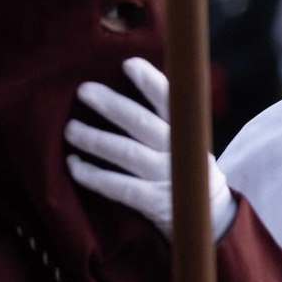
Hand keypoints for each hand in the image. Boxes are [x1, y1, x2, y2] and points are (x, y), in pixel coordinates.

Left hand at [66, 58, 235, 240]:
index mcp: (187, 131)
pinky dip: (94, 176)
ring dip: (95, 139)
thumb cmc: (185, 168)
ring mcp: (167, 177)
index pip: (171, 101)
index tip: (128, 64)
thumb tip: (129, 79)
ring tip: (71, 129)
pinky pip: (119, 187)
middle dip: (112, 105)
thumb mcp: (187, 141)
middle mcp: (178, 151)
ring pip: (127, 154)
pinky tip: (74, 165)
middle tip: (84, 90)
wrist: (211, 217)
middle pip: (142, 124)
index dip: (150, 81)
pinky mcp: (154, 203)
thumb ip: (166, 119)